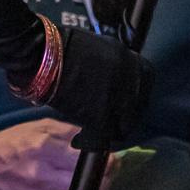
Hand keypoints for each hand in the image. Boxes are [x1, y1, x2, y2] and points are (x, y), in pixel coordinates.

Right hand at [0, 119, 113, 189]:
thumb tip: (96, 138)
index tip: (111, 157)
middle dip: (105, 177)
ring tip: (89, 181)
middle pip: (90, 185)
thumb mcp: (39, 126)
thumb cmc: (11, 143)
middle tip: (106, 170)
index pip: (88, 160)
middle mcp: (41, 177)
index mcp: (43, 149)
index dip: (106, 160)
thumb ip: (69, 131)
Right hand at [47, 24, 152, 149]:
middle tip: (107, 122)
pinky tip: (79, 139)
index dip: (135, 99)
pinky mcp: (100, 118)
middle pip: (135, 111)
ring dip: (109, 130)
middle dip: (123, 118)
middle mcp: (130, 82)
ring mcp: (117, 100)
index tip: (125, 106)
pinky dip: (90, 141)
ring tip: (93, 130)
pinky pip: (102, 138)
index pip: (146, 87)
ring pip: (122, 128)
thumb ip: (116, 68)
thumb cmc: (65, 48)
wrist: (44, 56)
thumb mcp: (101, 50)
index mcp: (131, 61)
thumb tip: (118, 83)